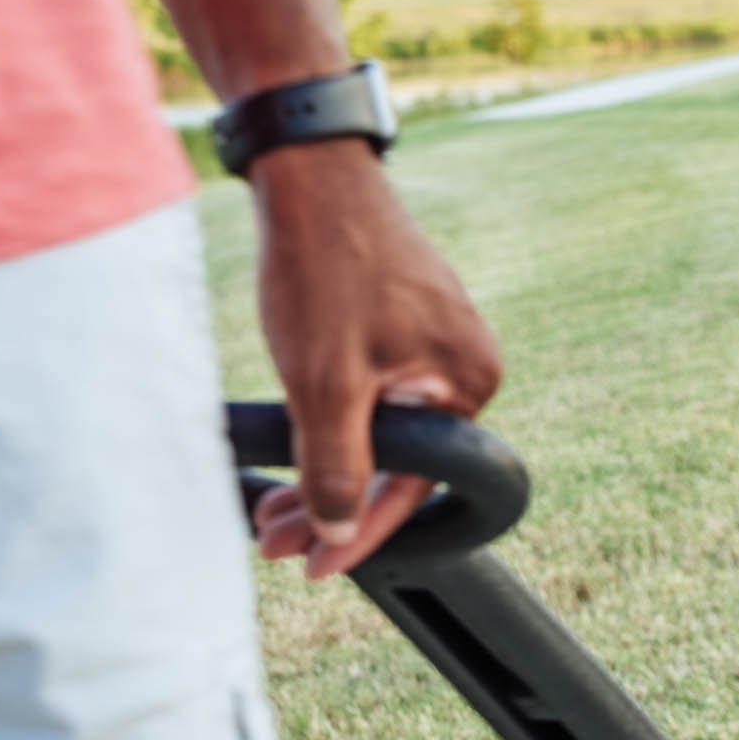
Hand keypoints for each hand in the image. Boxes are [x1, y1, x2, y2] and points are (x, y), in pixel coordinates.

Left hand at [247, 141, 501, 578]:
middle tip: (270, 536)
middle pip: (395, 462)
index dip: (356, 534)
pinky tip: (294, 438)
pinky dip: (332, 422)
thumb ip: (336, 467)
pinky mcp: (403, 319)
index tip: (309, 567)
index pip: (412, 485)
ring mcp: (436, 339)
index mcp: (467, 383)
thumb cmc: (325, 268)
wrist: (309, 172)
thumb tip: (340, 535)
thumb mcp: (325, 383)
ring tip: (272, 499)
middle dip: (329, 503)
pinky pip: (374, 393)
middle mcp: (466, 365)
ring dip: (324, 466)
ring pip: (379, 430)